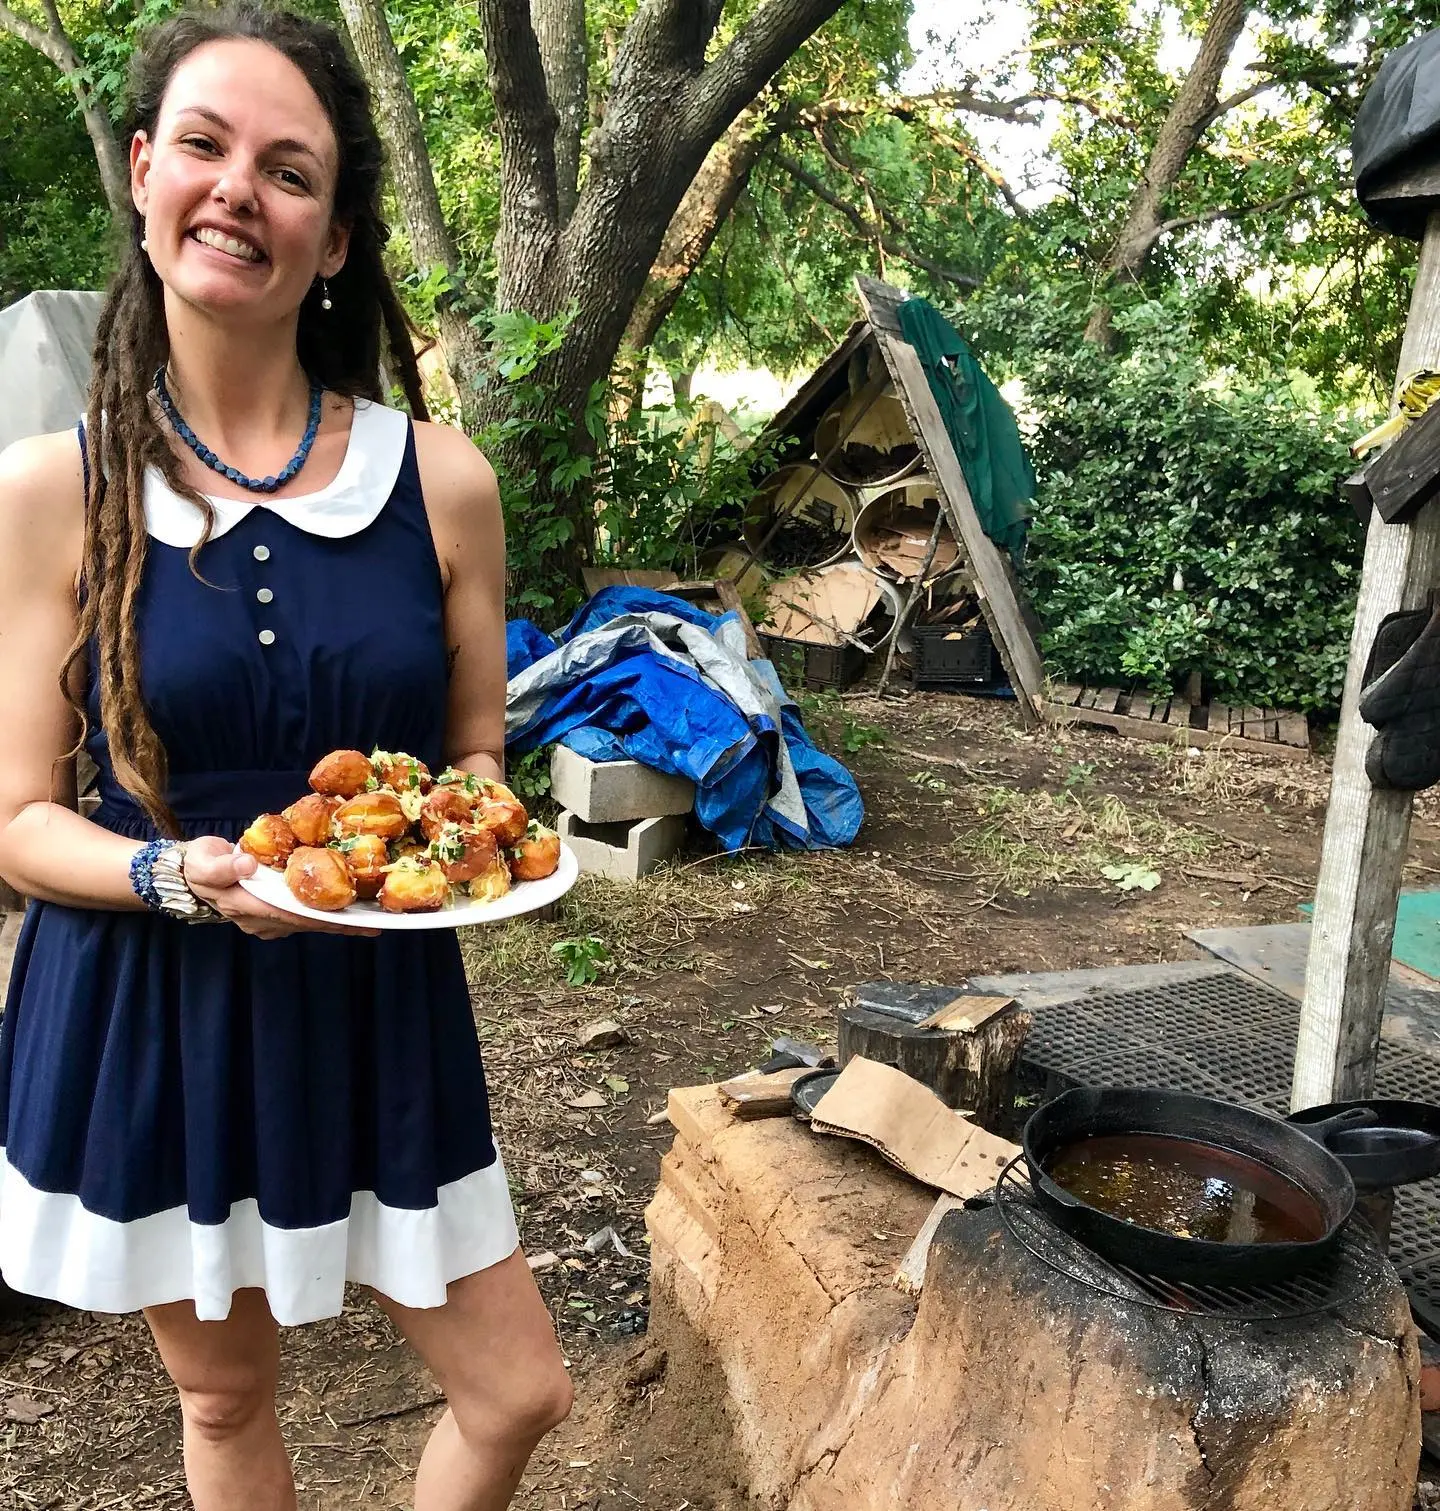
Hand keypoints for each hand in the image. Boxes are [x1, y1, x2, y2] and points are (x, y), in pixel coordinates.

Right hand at [182, 836, 379, 938]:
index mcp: (246, 907)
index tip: (347, 918)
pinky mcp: (274, 912)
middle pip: (306, 923)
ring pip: (308, 921)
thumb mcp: (203, 861)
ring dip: (337, 921)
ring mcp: (268, 919)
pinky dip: (326, 913)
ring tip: (371, 920)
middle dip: (339, 924)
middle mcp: (262, 919)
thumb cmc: (199, 864)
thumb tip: (247, 865)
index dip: (319, 917)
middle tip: (373, 924)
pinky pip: (304, 914)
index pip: (290, 915)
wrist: (190, 872)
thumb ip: (223, 866)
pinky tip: (349, 910)